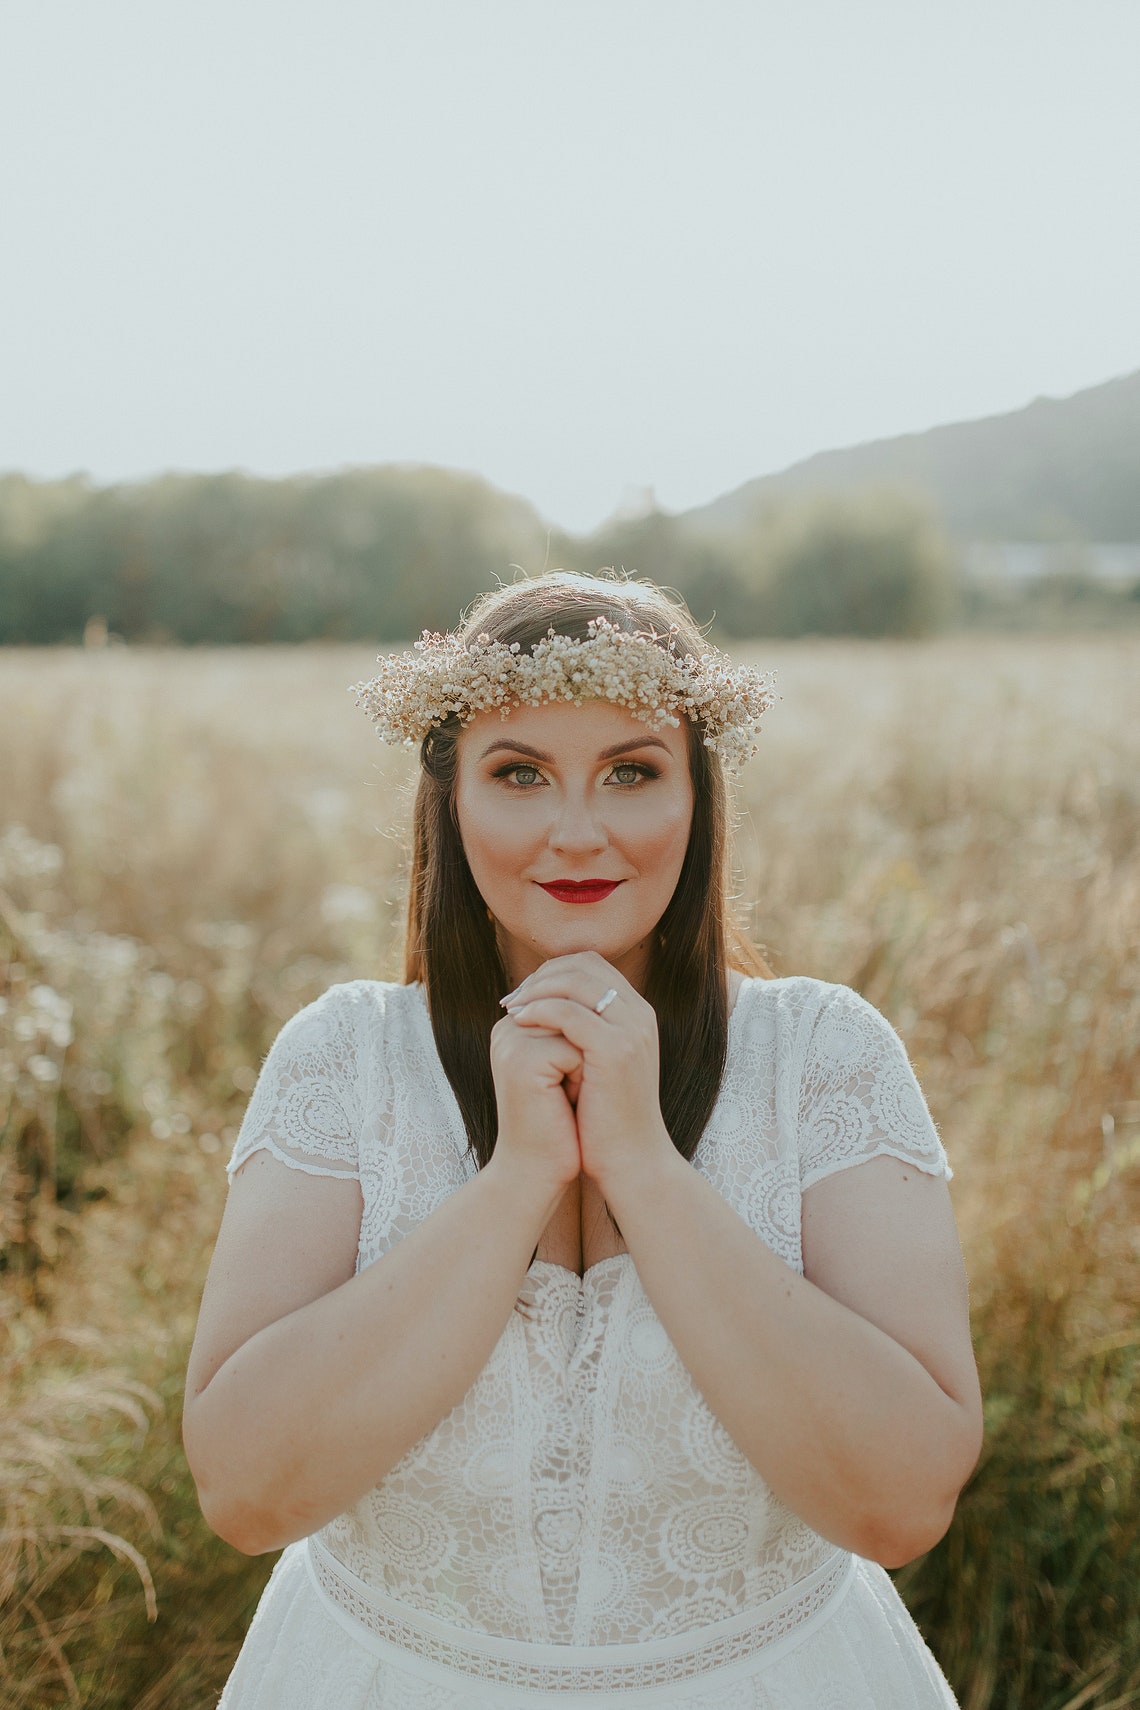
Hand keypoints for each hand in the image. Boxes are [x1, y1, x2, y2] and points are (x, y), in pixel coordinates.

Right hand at [488, 1008, 583, 1195]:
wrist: (537, 1172)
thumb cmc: (559, 1123)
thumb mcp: (566, 1067)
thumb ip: (571, 1030)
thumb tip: (604, 996)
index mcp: (516, 1024)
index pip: (568, 998)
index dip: (588, 1037)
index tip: (575, 1074)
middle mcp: (508, 1027)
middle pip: (574, 1010)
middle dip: (587, 1048)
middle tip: (572, 1089)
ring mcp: (512, 1041)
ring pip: (578, 1027)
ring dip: (587, 1061)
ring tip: (569, 1094)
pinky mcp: (522, 1061)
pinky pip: (574, 1050)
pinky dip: (582, 1078)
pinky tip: (566, 1104)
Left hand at [501, 951, 673, 1195]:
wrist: (631, 1162)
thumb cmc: (608, 1120)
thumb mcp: (598, 1067)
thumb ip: (583, 1033)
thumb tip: (545, 1008)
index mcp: (637, 1014)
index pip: (592, 965)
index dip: (553, 972)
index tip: (524, 993)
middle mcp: (639, 1015)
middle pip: (585, 965)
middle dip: (542, 976)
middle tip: (512, 998)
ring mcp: (631, 1030)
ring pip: (576, 982)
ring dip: (536, 990)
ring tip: (511, 1008)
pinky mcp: (616, 1050)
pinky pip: (569, 1013)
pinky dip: (539, 1011)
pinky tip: (518, 1023)